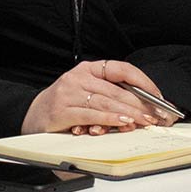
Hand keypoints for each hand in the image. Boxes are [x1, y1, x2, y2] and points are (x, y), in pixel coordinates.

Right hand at [22, 60, 171, 134]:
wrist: (32, 116)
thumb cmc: (65, 105)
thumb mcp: (87, 93)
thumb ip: (111, 95)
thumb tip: (143, 107)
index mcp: (89, 69)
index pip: (122, 69)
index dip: (143, 82)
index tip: (158, 96)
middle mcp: (79, 77)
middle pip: (117, 89)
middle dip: (141, 104)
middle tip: (157, 115)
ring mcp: (69, 93)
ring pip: (107, 101)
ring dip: (130, 113)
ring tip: (145, 121)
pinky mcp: (62, 110)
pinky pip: (91, 114)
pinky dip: (109, 119)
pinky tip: (122, 122)